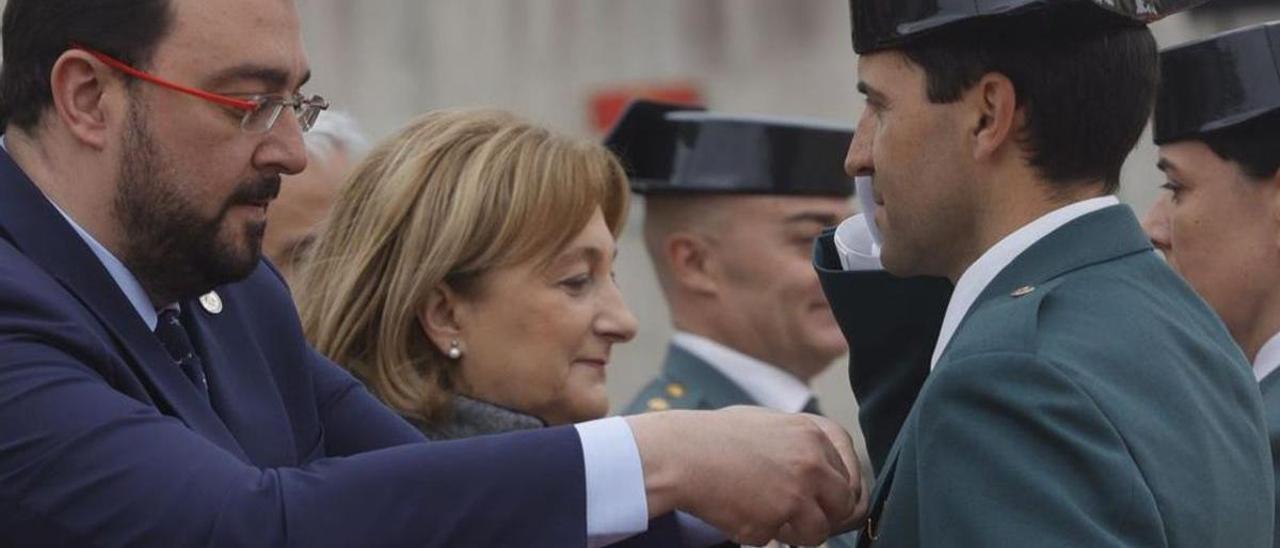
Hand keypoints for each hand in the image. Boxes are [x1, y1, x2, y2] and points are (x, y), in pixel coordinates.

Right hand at [627, 407, 866, 545]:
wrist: (682, 454)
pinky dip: (767, 536)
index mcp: (812, 433)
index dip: (842, 492)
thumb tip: (826, 477)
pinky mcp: (780, 516)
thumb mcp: (769, 425)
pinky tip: (743, 515)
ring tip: (768, 518)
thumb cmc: (716, 439)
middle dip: (826, 517)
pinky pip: (786, 541)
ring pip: (821, 530)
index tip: (831, 504)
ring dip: (798, 533)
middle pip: (845, 503)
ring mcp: (799, 490)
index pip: (851, 471)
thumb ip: (802, 445)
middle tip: (800, 520)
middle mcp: (813, 460)